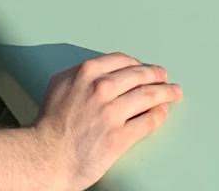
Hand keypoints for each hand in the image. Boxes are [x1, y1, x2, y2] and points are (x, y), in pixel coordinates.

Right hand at [31, 52, 180, 190]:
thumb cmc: (49, 124)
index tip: (145, 67)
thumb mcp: (60, 84)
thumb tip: (99, 70)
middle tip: (165, 77)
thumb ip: (81, 73)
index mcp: (87, 73)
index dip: (137, 63)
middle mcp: (101, 88)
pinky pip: (146, 123)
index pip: (122, 61)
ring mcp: (112, 113)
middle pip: (139, 76)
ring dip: (165, 93)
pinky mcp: (119, 137)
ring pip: (147, 97)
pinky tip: (163, 112)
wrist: (45, 156)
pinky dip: (158, 116)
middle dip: (156, 75)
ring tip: (174, 92)